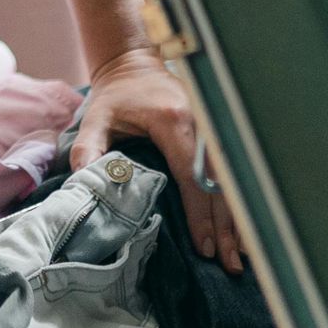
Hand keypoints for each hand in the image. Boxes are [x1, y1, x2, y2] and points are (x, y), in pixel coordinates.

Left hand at [70, 47, 244, 274]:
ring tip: (241, 256)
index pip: (192, 176)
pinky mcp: (216, 131)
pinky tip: (243, 228)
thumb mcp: (95, 117)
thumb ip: (88, 148)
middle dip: (226, 226)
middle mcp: (201, 123)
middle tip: (229, 264)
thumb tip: (85, 181)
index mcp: (173, 121)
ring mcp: (213, 125)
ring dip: (238, 217)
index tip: (204, 247)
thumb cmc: (115, 96)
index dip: (199, 214)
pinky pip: (231, 171)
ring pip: (232, 179)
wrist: (134, 62)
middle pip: (220, 183)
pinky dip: (238, 200)